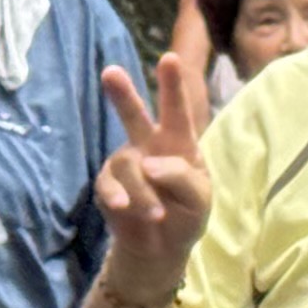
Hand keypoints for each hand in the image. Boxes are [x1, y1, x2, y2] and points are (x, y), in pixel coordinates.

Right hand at [91, 53, 212, 292]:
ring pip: (127, 165)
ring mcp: (125, 163)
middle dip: (122, 94)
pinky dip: (119, 197)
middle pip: (134, 116)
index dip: (172, 86)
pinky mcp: (107, 184)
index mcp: (178, 142)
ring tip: (157, 215)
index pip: (176, 111)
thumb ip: (182, 177)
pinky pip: (108, 185)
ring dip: (143, 193)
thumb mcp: (200, 199)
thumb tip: (148, 164)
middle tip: (110, 72)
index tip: (169, 59)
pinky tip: (124, 208)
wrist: (160, 248)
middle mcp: (148, 145)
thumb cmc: (187, 215)